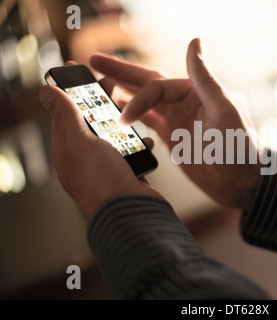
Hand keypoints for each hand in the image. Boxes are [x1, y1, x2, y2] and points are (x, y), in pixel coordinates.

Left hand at [39, 82, 162, 220]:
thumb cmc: (101, 180)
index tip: (79, 70)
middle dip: (100, 101)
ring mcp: (108, 167)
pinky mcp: (127, 174)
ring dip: (123, 123)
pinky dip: (139, 145)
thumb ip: (66, 114)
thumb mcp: (79, 141)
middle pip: (91, 122)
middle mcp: (86, 158)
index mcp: (68, 149)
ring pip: (114, 137)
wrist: (130, 214)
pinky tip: (145, 142)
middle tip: (109, 83)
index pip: (65, 113)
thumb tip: (45, 92)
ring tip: (131, 110)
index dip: (71, 90)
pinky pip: (133, 153)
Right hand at [90, 38, 261, 208]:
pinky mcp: (174, 140)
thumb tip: (194, 42)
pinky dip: (133, 118)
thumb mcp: (225, 111)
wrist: (243, 183)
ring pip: (145, 103)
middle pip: (146, 85)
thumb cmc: (240, 148)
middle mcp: (184, 104)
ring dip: (123, 93)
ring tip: (100, 85)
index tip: (124, 117)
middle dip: (120, 73)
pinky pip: (149, 124)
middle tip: (93, 61)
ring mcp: (177, 122)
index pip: (157, 87)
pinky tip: (119, 114)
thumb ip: (205, 79)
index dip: (138, 98)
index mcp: (195, 93)